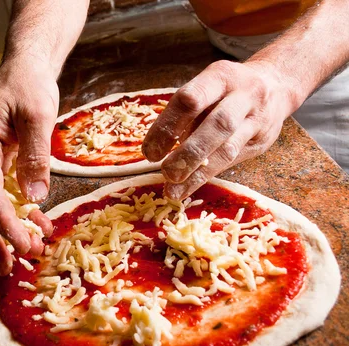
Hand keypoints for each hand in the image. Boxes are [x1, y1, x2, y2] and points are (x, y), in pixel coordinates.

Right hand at [0, 60, 55, 274]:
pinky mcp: (1, 165)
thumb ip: (35, 154)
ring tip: (29, 254)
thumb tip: (34, 197)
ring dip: (6, 231)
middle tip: (6, 269)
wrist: (26, 69)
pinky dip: (20, 214)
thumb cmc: (29, 84)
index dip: (1, 219)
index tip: (19, 244)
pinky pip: (5, 195)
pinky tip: (38, 226)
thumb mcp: (38, 114)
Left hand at [142, 60, 296, 199]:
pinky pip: (233, 161)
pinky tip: (187, 188)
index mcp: (220, 76)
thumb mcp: (208, 87)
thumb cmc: (227, 90)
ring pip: (227, 148)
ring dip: (197, 172)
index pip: (191, 99)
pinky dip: (206, 175)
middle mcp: (243, 95)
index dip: (168, 127)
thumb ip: (188, 112)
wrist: (277, 84)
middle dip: (188, 152)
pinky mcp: (261, 140)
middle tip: (165, 172)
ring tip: (173, 187)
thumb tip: (159, 145)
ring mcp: (256, 118)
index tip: (149, 151)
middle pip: (216, 125)